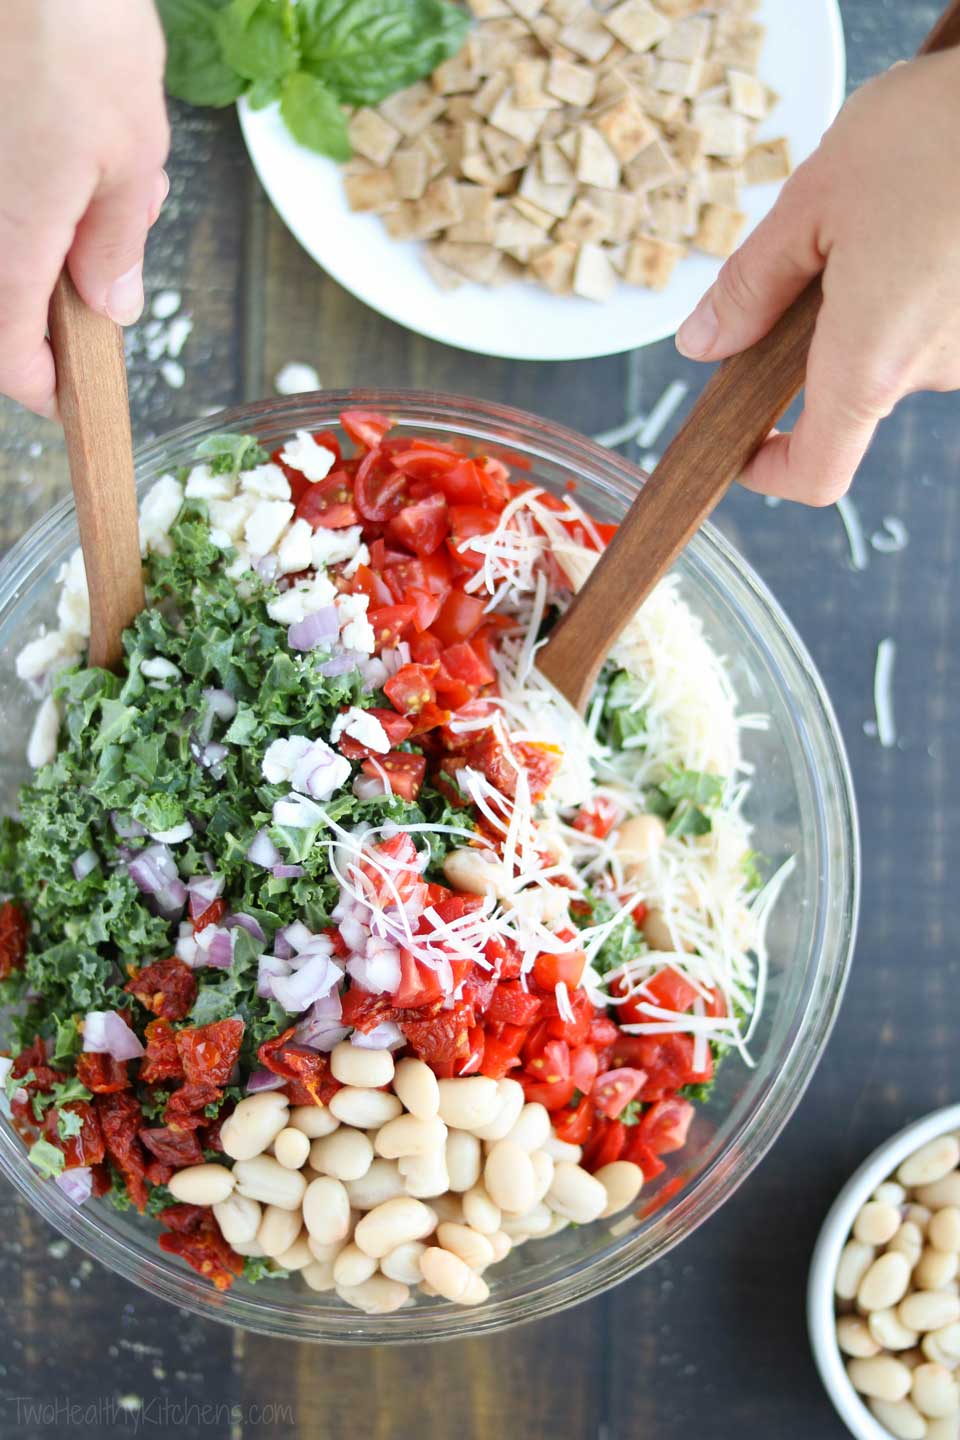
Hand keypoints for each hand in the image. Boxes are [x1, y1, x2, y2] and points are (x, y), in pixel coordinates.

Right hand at [0, 0, 168, 418]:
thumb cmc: (73, 28)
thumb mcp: (131, 153)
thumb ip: (115, 242)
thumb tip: (109, 304)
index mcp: (11, 239)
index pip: (8, 354)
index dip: (41, 387)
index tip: (70, 398)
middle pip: (5, 293)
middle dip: (65, 281)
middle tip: (120, 221)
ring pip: (8, 237)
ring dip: (57, 222)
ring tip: (111, 162)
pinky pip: (5, 192)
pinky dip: (38, 180)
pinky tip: (77, 130)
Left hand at [676, 51, 959, 505]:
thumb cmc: (938, 133)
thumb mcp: (815, 199)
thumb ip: (752, 283)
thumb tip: (705, 340)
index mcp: (871, 361)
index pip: (818, 473)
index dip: (772, 472)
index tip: (745, 444)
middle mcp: (934, 369)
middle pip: (856, 386)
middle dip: (827, 327)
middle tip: (824, 244)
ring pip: (904, 342)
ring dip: (880, 293)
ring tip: (891, 209)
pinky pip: (945, 314)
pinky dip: (924, 277)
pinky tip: (929, 213)